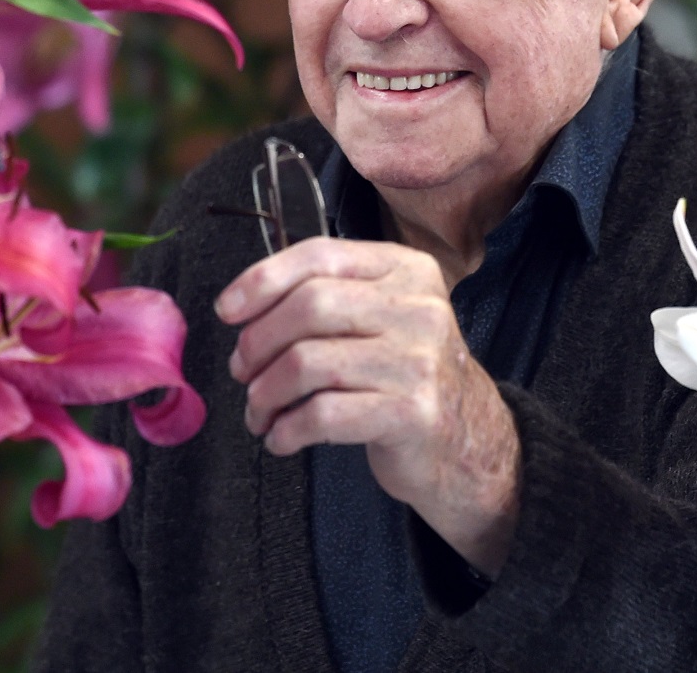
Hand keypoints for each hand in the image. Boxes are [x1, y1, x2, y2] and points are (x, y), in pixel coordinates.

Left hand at [215, 237, 519, 574]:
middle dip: (258, 342)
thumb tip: (242, 307)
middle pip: (309, 307)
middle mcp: (417, 308)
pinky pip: (323, 415)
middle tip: (242, 371)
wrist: (469, 441)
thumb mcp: (382, 318)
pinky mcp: (411, 413)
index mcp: (405, 270)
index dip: (262, 280)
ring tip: (259, 412)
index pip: (320, 256)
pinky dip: (287, 430)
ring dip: (265, 394)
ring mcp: (418, 361)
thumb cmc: (406, 376)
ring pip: (308, 363)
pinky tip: (282, 438)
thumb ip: (329, 298)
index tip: (227, 310)